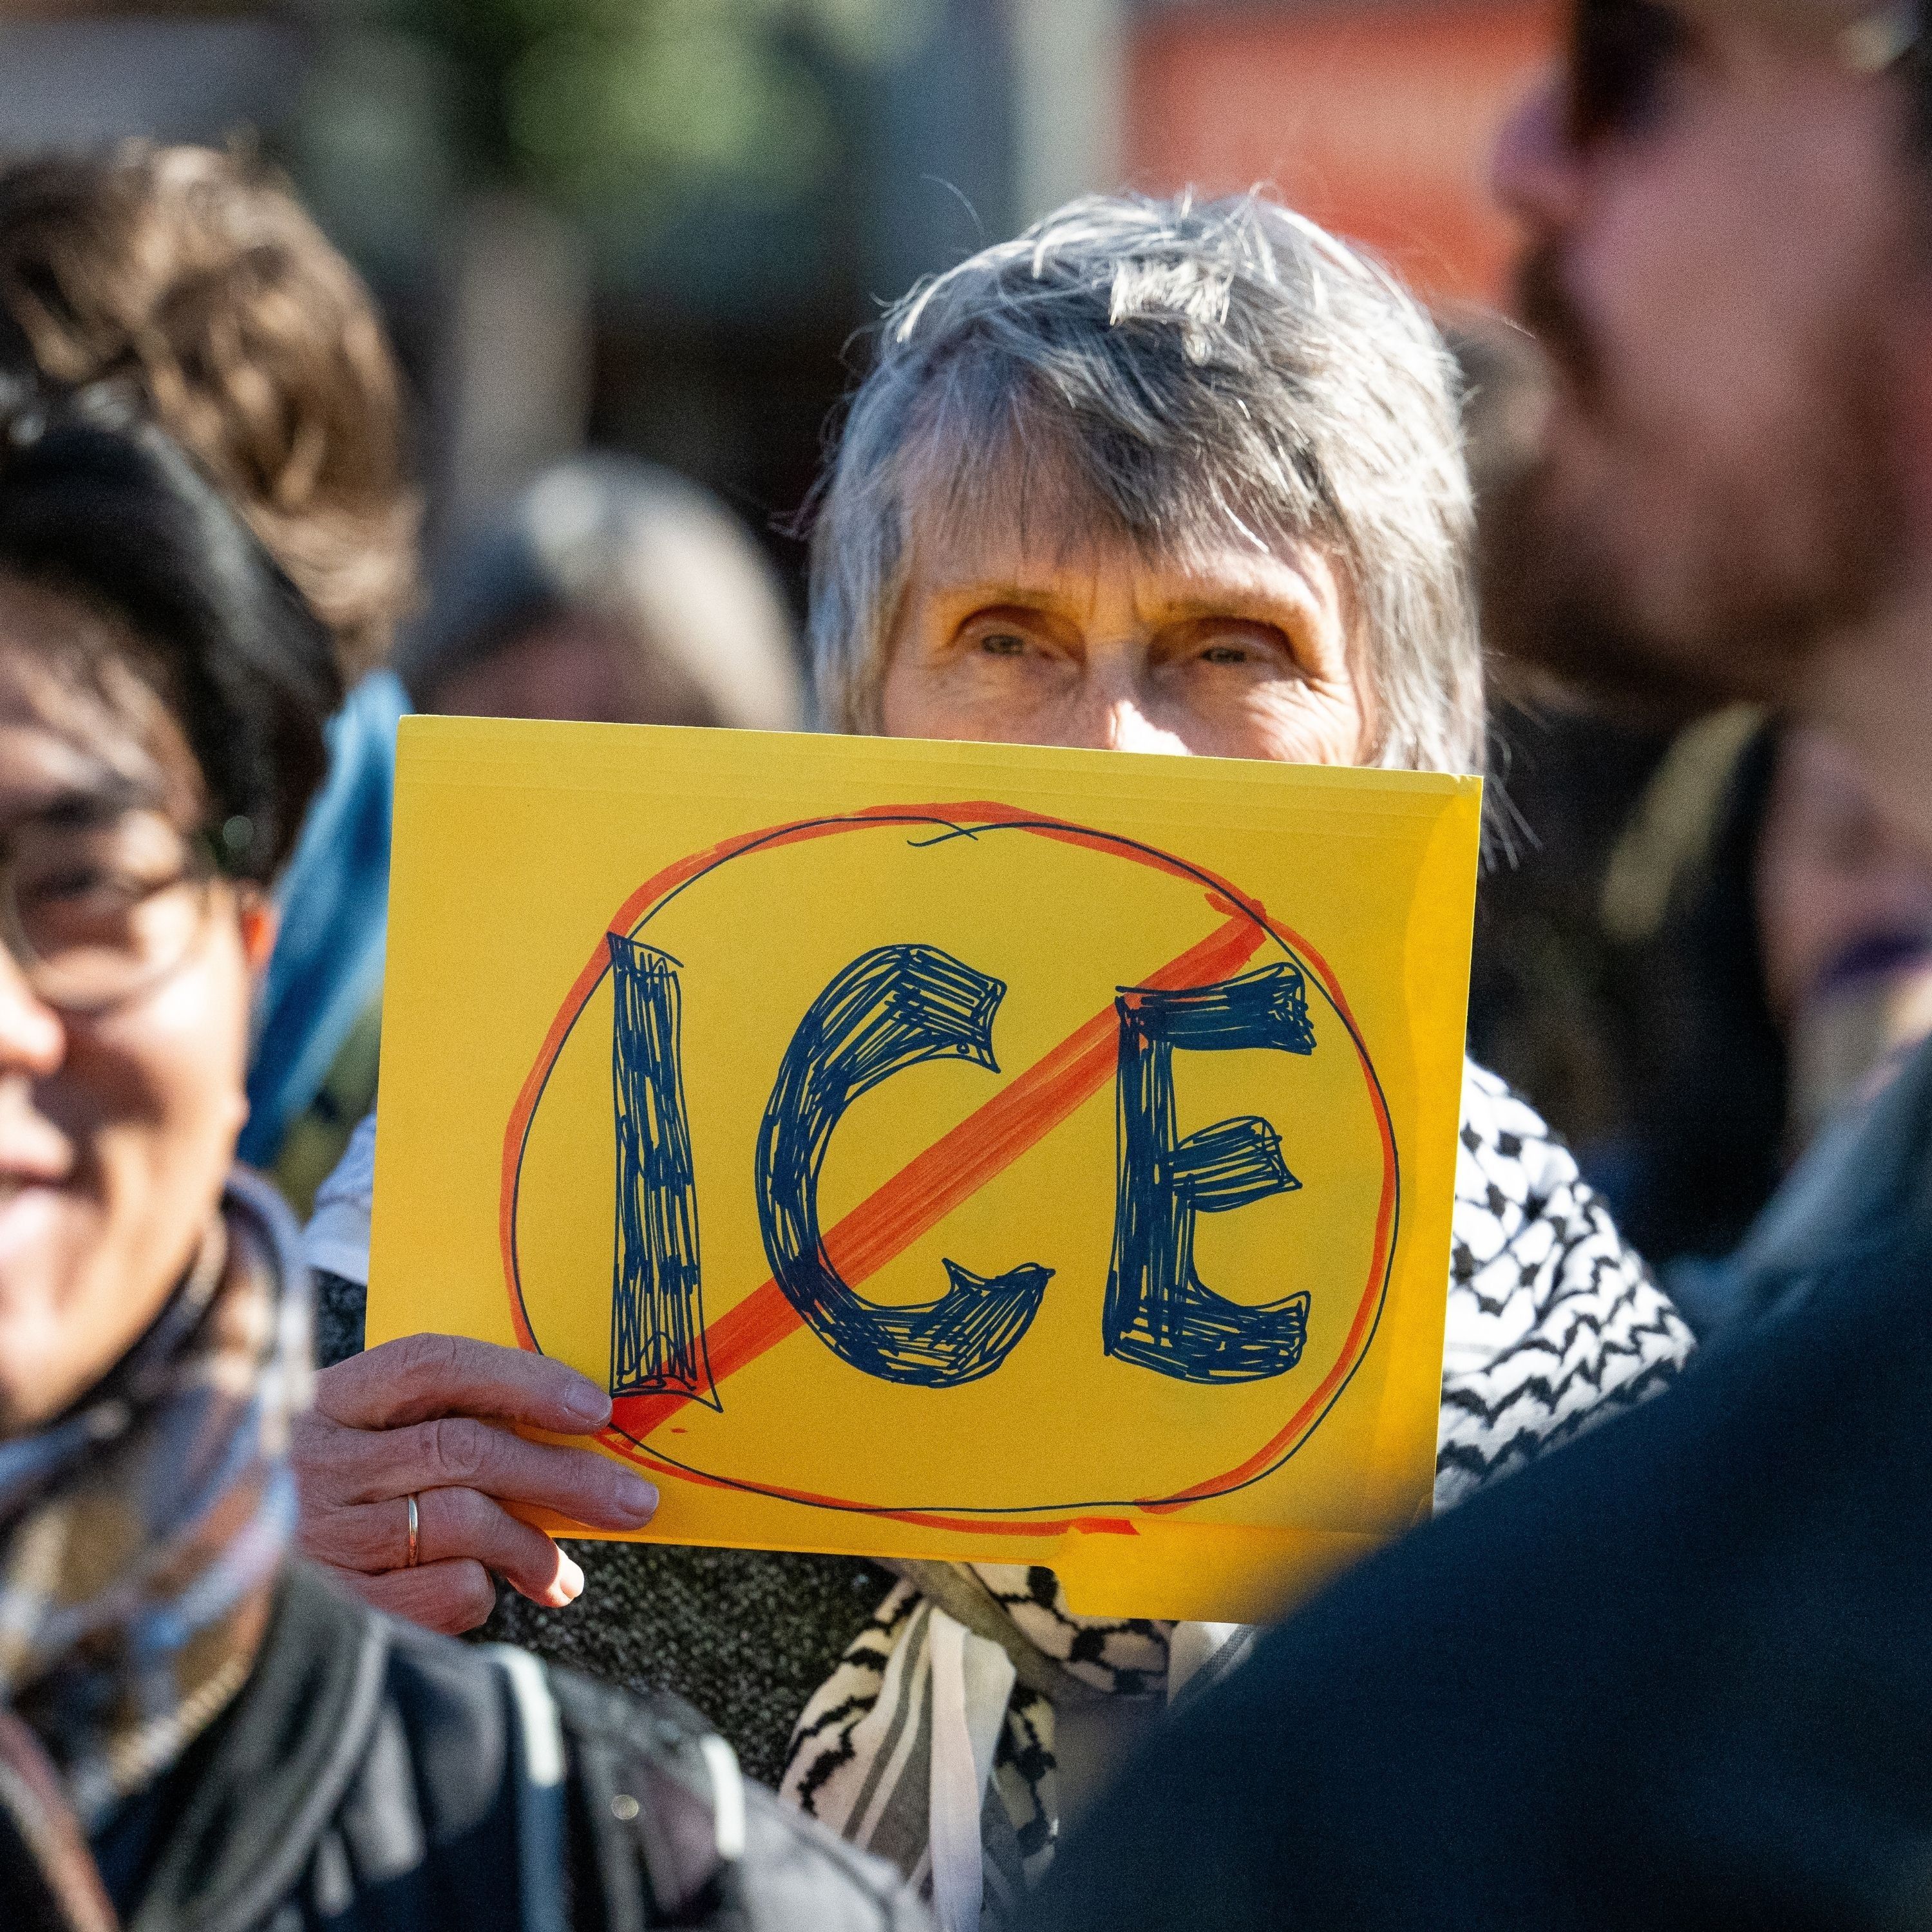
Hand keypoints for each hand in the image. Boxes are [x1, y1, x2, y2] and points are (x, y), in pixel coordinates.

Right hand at [294, 1332, 658, 1633]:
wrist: (215, 1573)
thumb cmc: (321, 1496)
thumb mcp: (358, 1439)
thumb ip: (436, 1425)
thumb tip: (569, 1440)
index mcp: (331, 1398)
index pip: (434, 1364)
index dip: (522, 1381)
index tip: (595, 1409)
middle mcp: (319, 1460)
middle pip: (465, 1448)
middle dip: (565, 1476)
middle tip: (632, 1501)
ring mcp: (319, 1534)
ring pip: (462, 1521)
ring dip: (533, 1547)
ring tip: (561, 1573)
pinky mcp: (331, 1605)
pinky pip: (439, 1591)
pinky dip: (479, 1591)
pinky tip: (486, 1592)